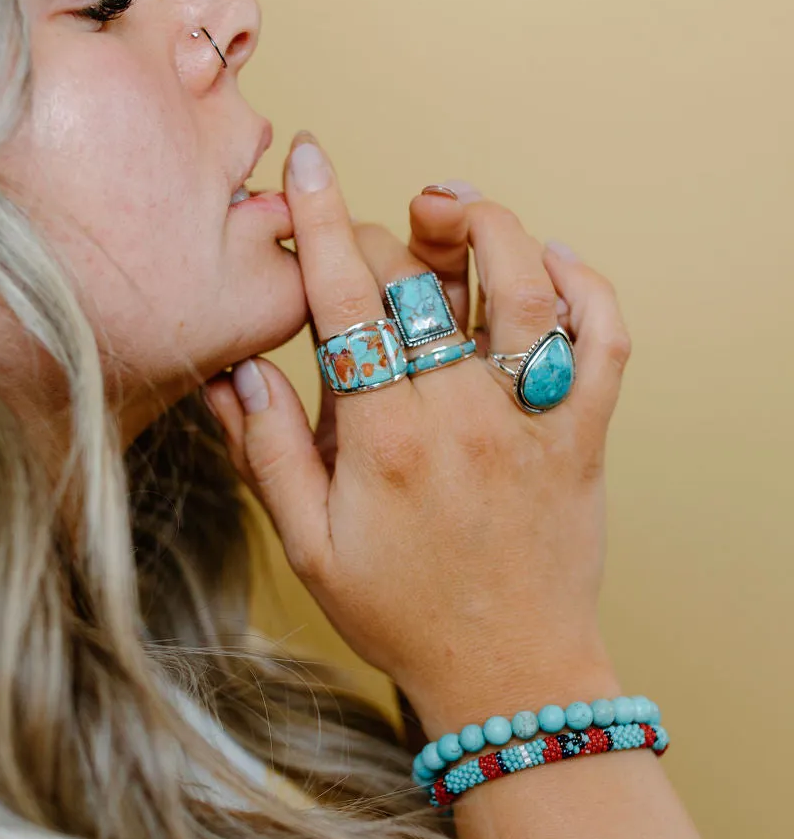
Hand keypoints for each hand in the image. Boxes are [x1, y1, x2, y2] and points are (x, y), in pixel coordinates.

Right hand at [203, 135, 630, 731]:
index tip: (307, 163)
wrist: (508, 675)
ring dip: (486, 227)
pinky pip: (601, 338)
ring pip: (525, 286)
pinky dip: (583, 284)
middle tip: (358, 240)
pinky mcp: (583, 433)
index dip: (322, 218)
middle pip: (423, 279)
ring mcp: (532, 421)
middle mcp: (463, 417)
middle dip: (381, 233)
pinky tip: (546, 264)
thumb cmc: (401, 614)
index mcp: (384, 441)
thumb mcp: (307, 546)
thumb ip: (267, 450)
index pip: (347, 299)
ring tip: (445, 213)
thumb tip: (236, 368)